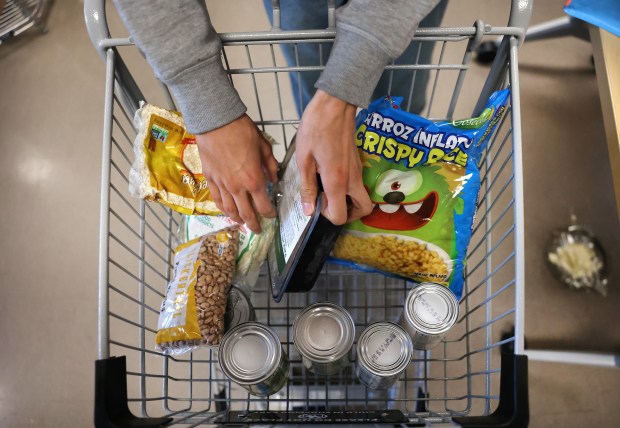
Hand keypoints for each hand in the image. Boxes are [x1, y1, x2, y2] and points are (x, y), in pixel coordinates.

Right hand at [196, 114, 278, 232]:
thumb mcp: (264, 147)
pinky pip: (216, 199)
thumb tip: (274, 178)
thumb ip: (270, 165)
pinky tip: (226, 212)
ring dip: (237, 220)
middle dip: (254, 224)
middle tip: (257, 230)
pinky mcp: (210, 179)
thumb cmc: (242, 132)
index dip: (269, 214)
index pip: (263, 206)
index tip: (272, 215)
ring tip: (242, 224)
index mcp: (254, 180)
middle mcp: (237, 187)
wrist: (217, 123)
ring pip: (230, 210)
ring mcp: (222, 185)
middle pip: (246, 214)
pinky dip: (222, 209)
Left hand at [295, 90, 372, 224]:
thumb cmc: (315, 127)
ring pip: (362, 197)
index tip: (317, 205)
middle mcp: (352, 179)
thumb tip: (308, 211)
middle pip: (363, 210)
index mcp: (336, 181)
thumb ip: (307, 187)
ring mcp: (358, 170)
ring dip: (349, 202)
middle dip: (348, 214)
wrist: (334, 104)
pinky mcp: (359, 163)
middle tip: (330, 206)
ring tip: (328, 192)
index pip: (340, 215)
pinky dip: (350, 190)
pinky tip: (331, 178)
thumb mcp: (304, 158)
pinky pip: (359, 184)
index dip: (328, 216)